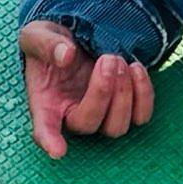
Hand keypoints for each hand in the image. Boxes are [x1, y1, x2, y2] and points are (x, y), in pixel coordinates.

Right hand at [19, 20, 152, 160]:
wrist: (78, 35)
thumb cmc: (52, 42)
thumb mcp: (39, 34)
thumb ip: (47, 43)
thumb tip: (66, 55)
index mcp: (46, 102)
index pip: (44, 128)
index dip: (50, 141)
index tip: (58, 150)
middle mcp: (72, 114)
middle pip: (88, 125)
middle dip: (102, 92)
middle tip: (107, 60)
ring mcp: (100, 115)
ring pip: (116, 127)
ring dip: (123, 94)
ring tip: (118, 60)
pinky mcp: (124, 108)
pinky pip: (140, 117)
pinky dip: (143, 94)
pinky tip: (136, 68)